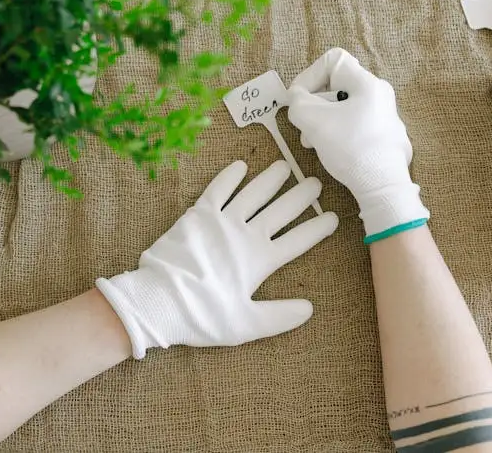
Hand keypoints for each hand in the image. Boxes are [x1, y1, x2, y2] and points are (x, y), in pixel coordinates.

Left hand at [96, 160, 337, 358]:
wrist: (159, 301)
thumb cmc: (202, 315)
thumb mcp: (245, 325)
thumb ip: (279, 316)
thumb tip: (309, 309)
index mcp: (260, 260)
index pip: (297, 240)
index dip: (317, 228)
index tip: (333, 217)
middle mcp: (244, 235)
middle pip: (279, 211)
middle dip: (300, 197)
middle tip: (315, 183)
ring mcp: (220, 222)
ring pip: (252, 194)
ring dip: (270, 180)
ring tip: (285, 167)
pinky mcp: (197, 216)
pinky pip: (217, 190)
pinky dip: (229, 177)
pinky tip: (240, 166)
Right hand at [286, 48, 427, 240]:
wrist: (383, 186)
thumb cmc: (351, 147)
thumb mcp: (314, 120)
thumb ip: (298, 102)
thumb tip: (297, 99)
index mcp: (367, 83)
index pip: (332, 61)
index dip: (308, 75)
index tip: (298, 100)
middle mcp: (379, 95)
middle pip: (335, 86)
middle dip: (313, 104)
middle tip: (304, 126)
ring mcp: (384, 117)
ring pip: (342, 108)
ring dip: (322, 121)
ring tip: (314, 143)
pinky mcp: (384, 137)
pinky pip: (353, 125)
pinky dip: (337, 133)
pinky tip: (331, 152)